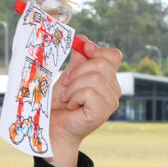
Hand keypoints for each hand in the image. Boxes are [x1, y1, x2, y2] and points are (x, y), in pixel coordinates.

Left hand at [48, 36, 122, 166]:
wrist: (53, 127)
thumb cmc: (59, 103)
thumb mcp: (68, 76)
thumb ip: (78, 59)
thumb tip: (83, 39)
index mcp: (108, 78)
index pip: (113, 55)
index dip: (97, 49)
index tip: (83, 47)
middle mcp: (114, 89)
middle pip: (101, 64)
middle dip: (77, 71)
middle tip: (65, 84)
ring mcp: (111, 101)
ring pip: (94, 78)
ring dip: (72, 87)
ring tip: (66, 98)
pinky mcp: (103, 112)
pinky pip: (89, 92)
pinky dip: (74, 97)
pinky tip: (71, 106)